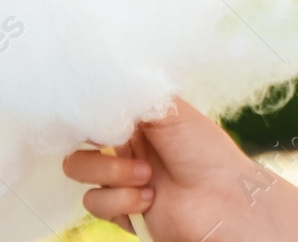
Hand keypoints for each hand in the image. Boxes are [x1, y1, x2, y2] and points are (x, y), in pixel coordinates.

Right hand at [63, 97, 254, 239]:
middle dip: (94, 145)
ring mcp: (118, 177)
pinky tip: (150, 197)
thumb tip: (98, 89)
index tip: (96, 117)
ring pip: (77, 168)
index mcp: (137, 119)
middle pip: (77, 139)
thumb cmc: (204, 150)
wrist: (221, 198)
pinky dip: (121, 199)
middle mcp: (124, 145)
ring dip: (110, 173)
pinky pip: (93, 202)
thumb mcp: (171, 111)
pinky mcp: (118, 207)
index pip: (94, 111)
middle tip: (120, 145)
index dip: (87, 113)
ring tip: (146, 175)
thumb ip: (133, 98)